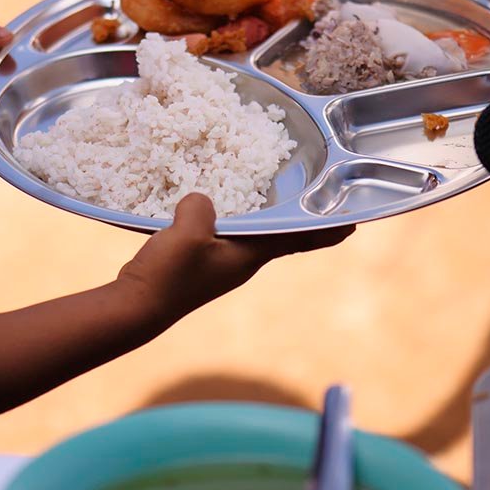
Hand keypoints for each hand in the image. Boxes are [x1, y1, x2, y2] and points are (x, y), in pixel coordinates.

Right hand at [119, 193, 353, 319]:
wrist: (134, 307)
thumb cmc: (168, 276)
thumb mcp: (188, 234)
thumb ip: (201, 208)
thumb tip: (201, 199)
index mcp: (250, 256)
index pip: (299, 239)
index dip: (327, 229)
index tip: (355, 220)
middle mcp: (242, 262)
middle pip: (279, 232)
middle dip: (295, 212)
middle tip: (309, 185)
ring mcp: (219, 263)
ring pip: (249, 230)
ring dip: (258, 210)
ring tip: (263, 181)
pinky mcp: (197, 260)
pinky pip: (220, 230)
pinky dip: (224, 213)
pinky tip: (210, 198)